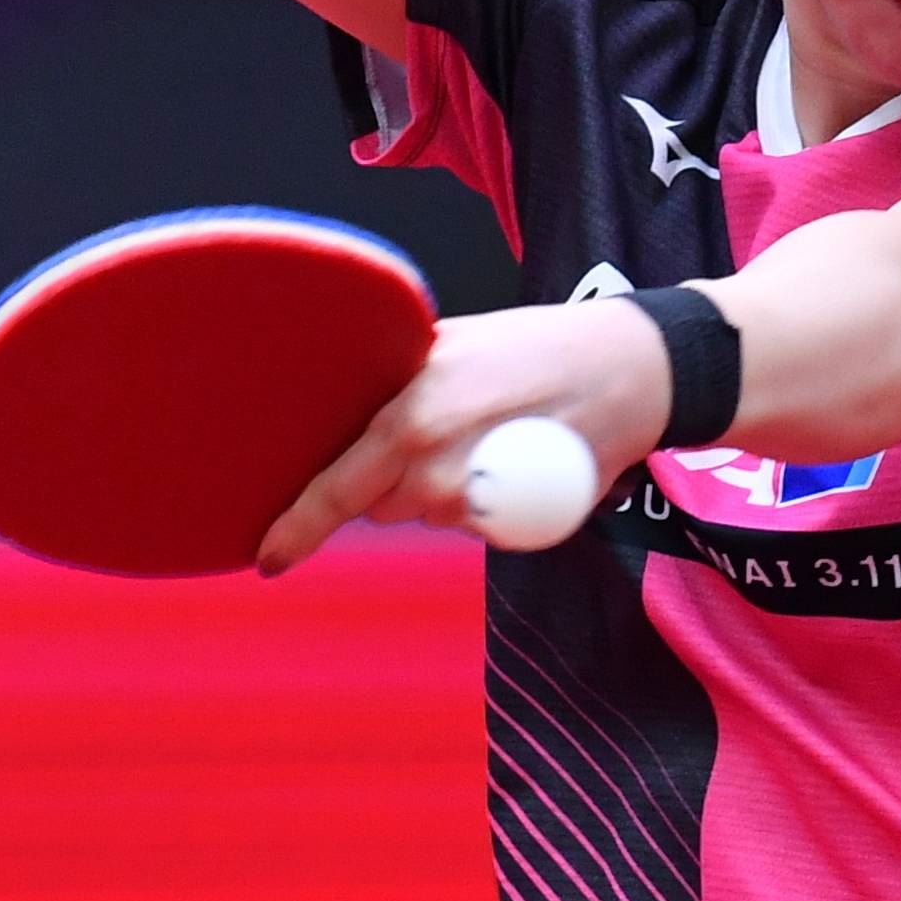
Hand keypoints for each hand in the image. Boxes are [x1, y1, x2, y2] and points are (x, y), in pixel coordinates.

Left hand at [255, 299, 671, 574]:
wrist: (631, 370)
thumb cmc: (541, 346)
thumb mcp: (453, 343)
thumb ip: (399, 382)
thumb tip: (353, 408)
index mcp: (410, 419)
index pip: (337, 490)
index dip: (297, 529)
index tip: (269, 557)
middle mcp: (436, 467)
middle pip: (380, 503)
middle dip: (394, 477)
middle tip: (443, 426)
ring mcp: (478, 501)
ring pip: (428, 512)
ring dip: (441, 485)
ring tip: (487, 433)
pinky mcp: (516, 523)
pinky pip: (472, 522)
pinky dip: (482, 498)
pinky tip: (511, 455)